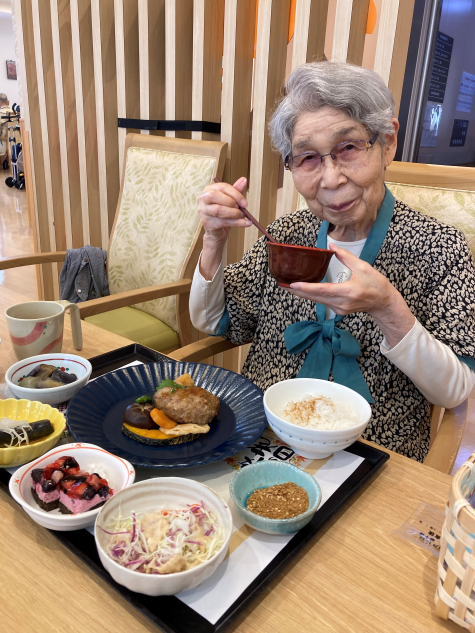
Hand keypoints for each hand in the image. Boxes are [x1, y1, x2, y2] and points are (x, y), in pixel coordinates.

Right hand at [197, 177, 251, 280]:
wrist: (217, 232)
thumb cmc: (223, 213)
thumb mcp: (230, 200)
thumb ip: (236, 190)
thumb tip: (244, 179)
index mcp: (208, 190)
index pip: (222, 187)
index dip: (235, 193)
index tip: (245, 202)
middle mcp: (202, 199)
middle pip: (216, 195)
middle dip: (232, 201)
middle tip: (242, 208)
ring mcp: (203, 211)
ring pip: (219, 209)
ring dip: (234, 213)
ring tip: (242, 215)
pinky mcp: (207, 223)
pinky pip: (223, 221)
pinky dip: (237, 223)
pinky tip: (246, 223)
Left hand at [287, 243, 414, 346]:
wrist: (383, 303)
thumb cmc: (376, 284)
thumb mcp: (363, 267)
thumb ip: (345, 256)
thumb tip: (330, 245)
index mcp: (347, 291)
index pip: (322, 290)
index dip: (306, 287)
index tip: (292, 284)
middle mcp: (341, 303)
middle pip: (314, 297)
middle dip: (297, 291)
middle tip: (281, 284)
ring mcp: (339, 309)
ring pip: (316, 301)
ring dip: (302, 294)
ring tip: (287, 286)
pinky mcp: (338, 311)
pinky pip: (321, 302)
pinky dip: (311, 296)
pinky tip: (303, 289)